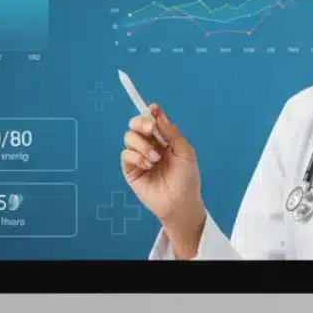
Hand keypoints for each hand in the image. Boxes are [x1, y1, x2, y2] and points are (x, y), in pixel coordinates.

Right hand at [120, 104, 204, 232]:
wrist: (180, 202)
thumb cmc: (186, 178)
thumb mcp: (185, 152)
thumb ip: (171, 133)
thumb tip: (157, 114)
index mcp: (164, 138)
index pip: (152, 119)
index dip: (151, 112)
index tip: (153, 110)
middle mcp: (150, 144)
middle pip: (135, 124)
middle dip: (140, 122)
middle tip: (150, 128)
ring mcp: (139, 156)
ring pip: (129, 137)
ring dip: (142, 144)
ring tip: (155, 158)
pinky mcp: (130, 169)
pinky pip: (125, 154)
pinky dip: (136, 156)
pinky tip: (148, 165)